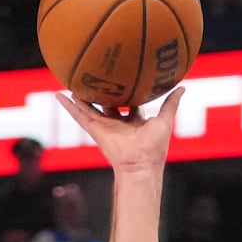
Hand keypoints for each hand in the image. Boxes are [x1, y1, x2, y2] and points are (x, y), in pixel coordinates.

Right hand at [57, 88, 176, 168]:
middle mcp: (118, 123)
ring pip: (89, 108)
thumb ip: (170, 104)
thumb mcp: (164, 120)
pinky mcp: (95, 130)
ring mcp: (105, 126)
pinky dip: (68, 106)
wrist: (141, 164)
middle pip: (106, 103)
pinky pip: (79, 116)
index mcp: (134, 121)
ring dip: (80, 96)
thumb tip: (182, 87)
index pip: (128, 103)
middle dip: (101, 92)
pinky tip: (59, 95)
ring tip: (71, 82)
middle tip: (95, 76)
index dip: (126, 91)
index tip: (122, 78)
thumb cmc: (155, 147)